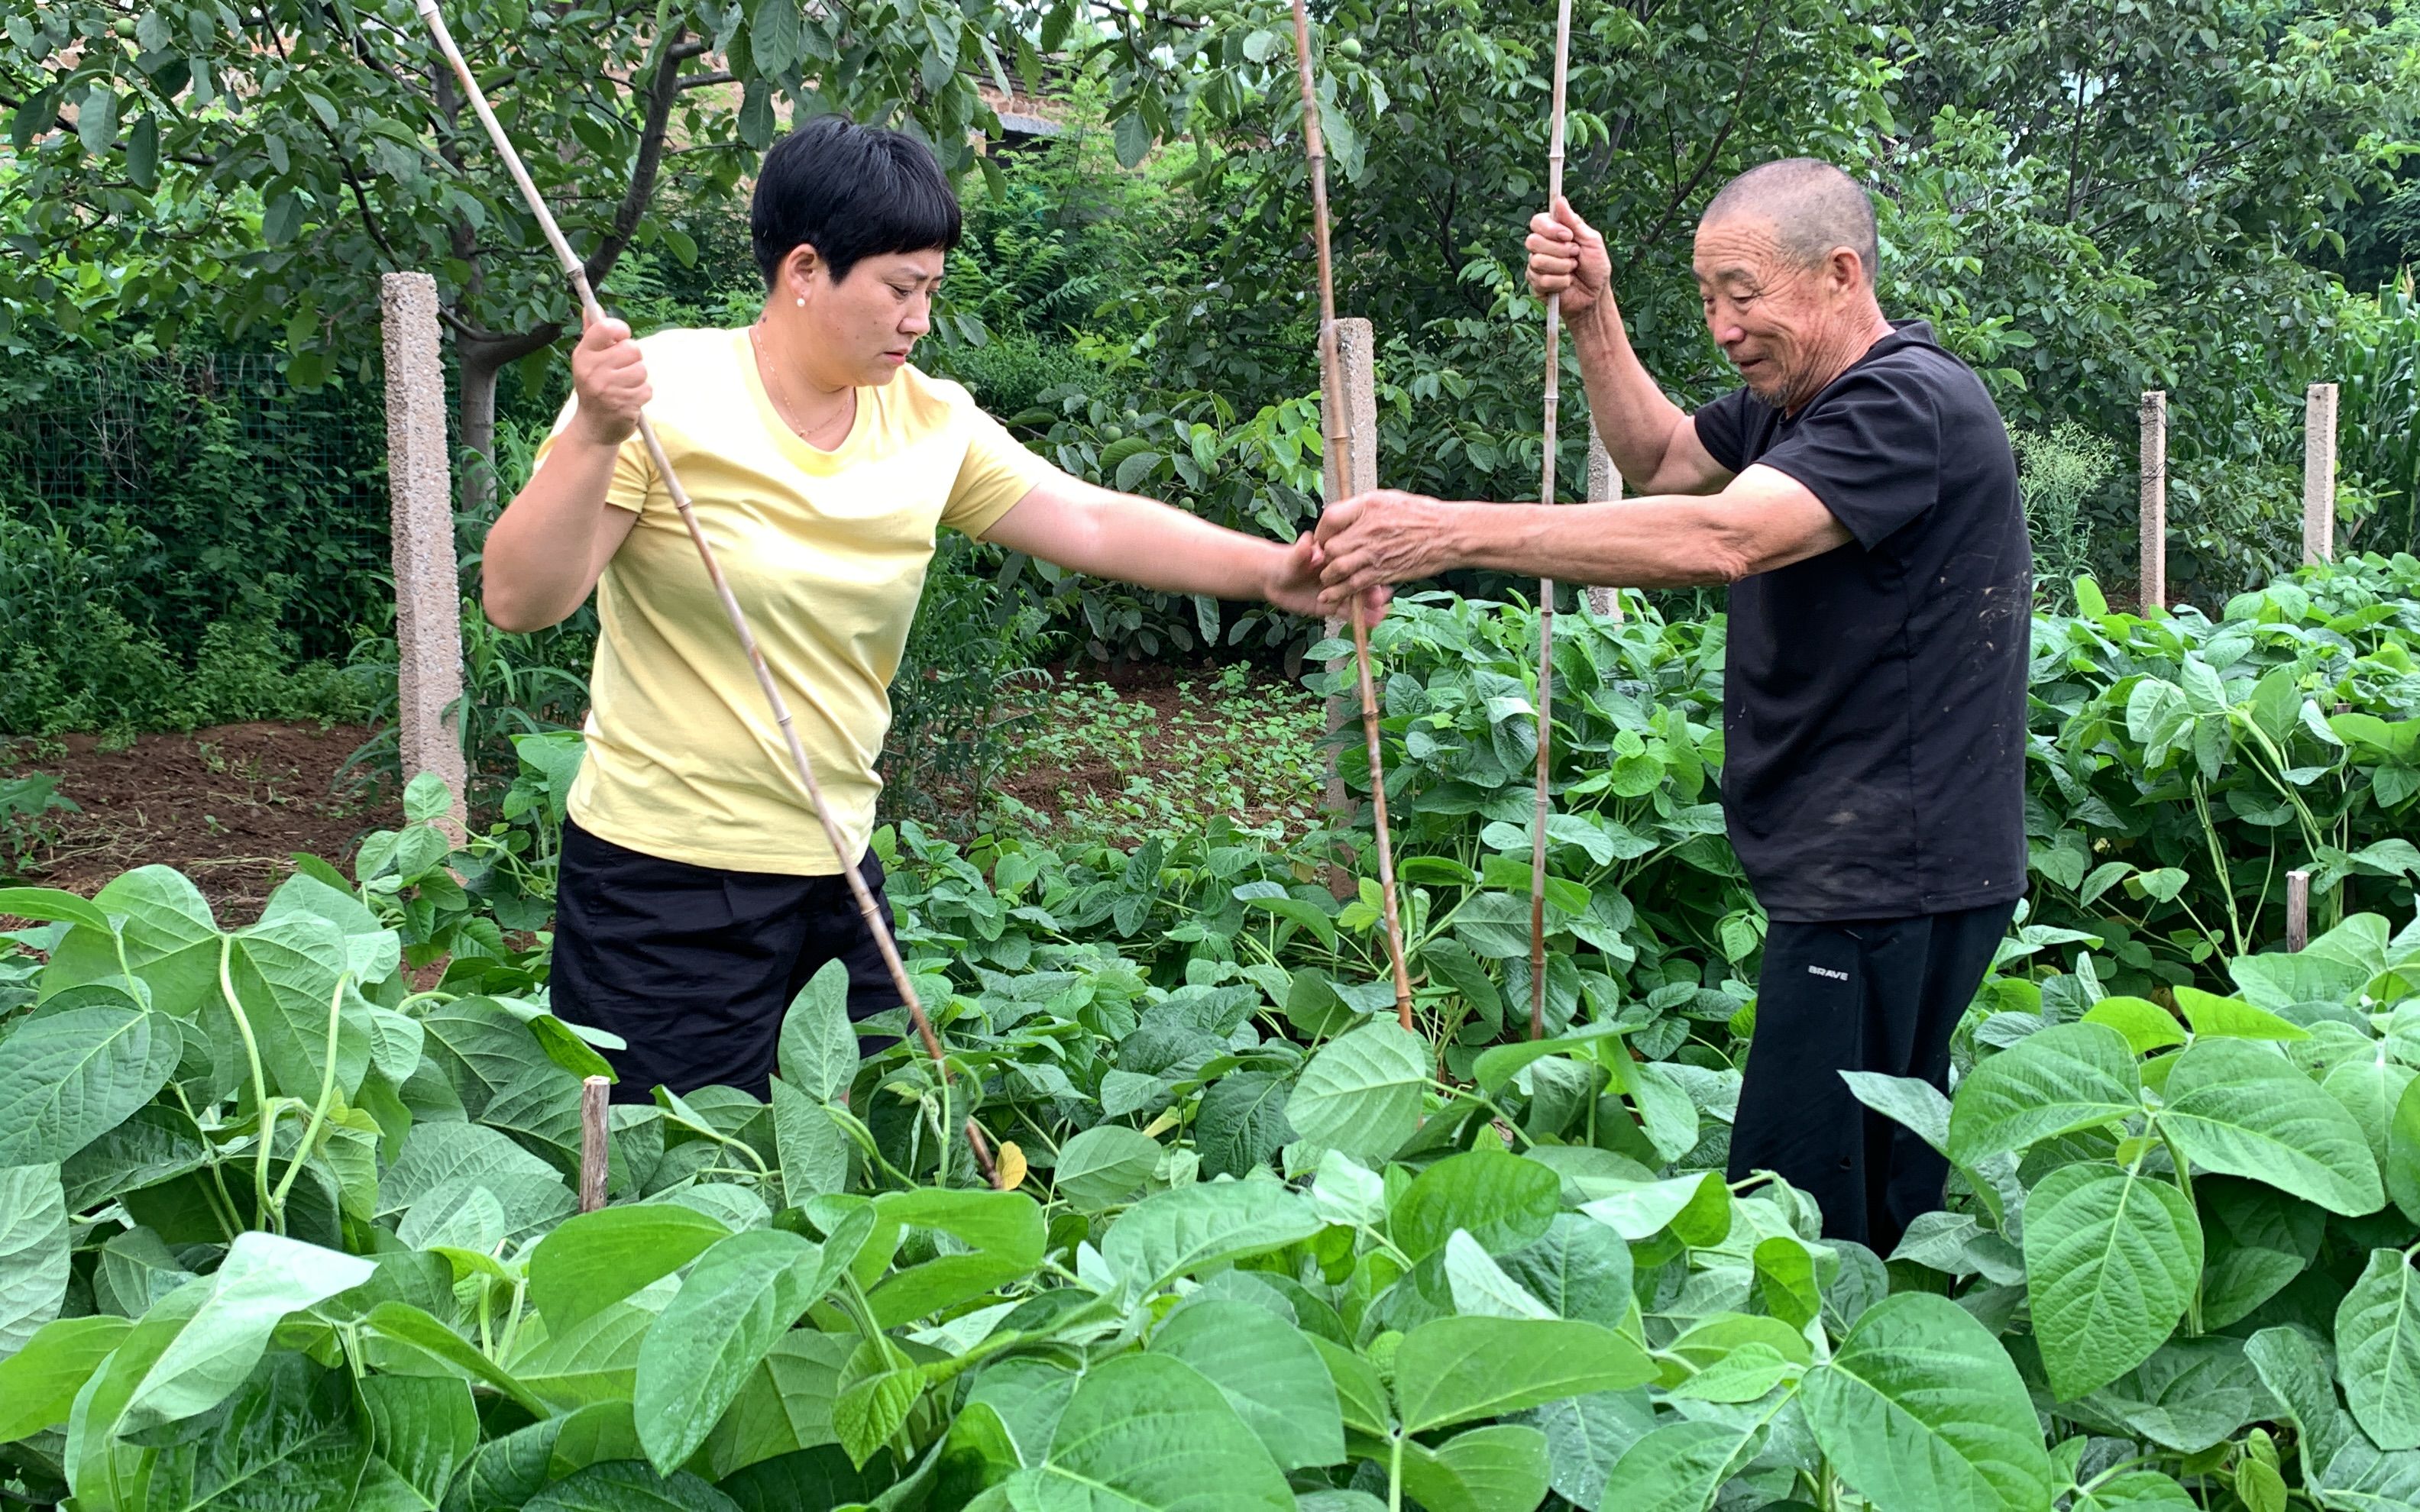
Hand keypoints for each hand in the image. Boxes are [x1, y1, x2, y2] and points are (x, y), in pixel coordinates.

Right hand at [569, 313, 650, 446]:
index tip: (621, 338)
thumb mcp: (587, 360)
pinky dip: (642, 394)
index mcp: (583, 355)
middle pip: (632, 349)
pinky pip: (647, 389)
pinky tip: (629, 399)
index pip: (605, 328)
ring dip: (638, 379)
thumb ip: (593, 333)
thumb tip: (593, 307)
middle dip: (633, 359)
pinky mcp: (624, 405)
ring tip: (624, 387)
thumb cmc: (594, 388)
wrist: (593, 428)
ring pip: (642, 369)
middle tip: (621, 371)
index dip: (620, 330)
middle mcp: (592, 370)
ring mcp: (608, 389)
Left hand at [1268, 532, 1391, 622]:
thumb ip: (1303, 551)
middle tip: (1381, 600)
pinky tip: (1372, 624)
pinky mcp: (1331, 606)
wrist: (1273, 579)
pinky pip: (1347, 613)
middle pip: (1360, 583)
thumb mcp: (1294, 555)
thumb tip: (1308, 541)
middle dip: (1372, 592)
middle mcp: (1341, 575)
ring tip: (1382, 615)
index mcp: (1336, 559)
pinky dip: (1359, 619)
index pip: (1356, 564)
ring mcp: (1337, 592)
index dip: (1367, 569)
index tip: (1377, 575)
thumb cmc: (1285, 562)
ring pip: (1356, 601)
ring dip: (1370, 608)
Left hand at [1312, 489, 1454, 615]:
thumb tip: (1343, 516)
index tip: (1324, 537)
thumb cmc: (1422, 515)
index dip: (1322, 530)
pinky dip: (1339, 593)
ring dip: (1329, 576)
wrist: (1448, 534)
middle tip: (1326, 561)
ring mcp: (1375, 552)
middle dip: (1325, 556)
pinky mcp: (1383, 573)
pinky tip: (1330, 597)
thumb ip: (1363, 507)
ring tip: (1328, 579)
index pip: (1330, 518)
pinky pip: (1353, 585)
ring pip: (1337, 568)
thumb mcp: (1390, 499)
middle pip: (1330, 546)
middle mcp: (1368, 529)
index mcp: (1368, 506)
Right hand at [1525, 196, 1615, 325]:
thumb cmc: (1595, 267)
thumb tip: (1560, 200)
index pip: (1537, 222)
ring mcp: (1536, 267)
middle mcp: (1541, 248)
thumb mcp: (1591, 240)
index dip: (1550, 228)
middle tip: (1575, 256)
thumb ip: (1574, 222)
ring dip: (1562, 267)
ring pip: (1538, 261)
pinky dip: (1561, 282)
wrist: (1595, 295)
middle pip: (1533, 241)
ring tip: (1573, 270)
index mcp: (1553, 233)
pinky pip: (1542, 280)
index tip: (1568, 236)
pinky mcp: (1536, 285)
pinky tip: (1567, 284)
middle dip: (1559, 250)